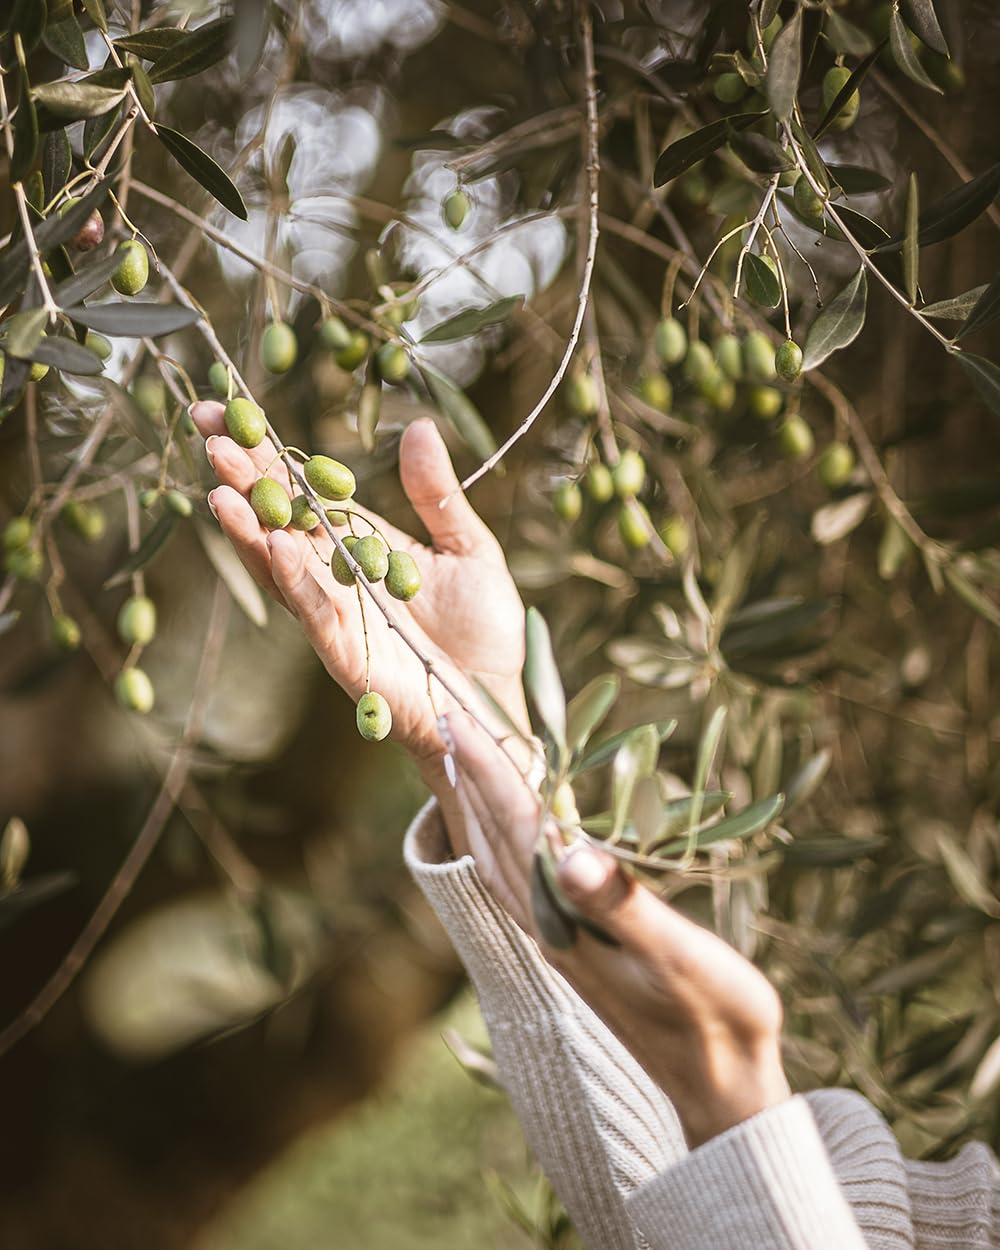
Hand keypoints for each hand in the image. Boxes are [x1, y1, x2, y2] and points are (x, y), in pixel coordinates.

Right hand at [189, 404, 528, 804]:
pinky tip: (276, 543)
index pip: (302, 491)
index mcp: (357, 543)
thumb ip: (437, 495)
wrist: (495, 701)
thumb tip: (418, 428)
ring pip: (279, 567)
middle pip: (276, 521)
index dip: (266, 453)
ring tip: (219, 487)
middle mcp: (334, 576)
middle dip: (241, 479)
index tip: (225, 410)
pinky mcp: (346, 652)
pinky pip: (312, 611)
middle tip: (205, 433)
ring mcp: (334, 615)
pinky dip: (294, 578)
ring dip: (248, 529)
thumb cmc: (482, 630)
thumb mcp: (467, 549)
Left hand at [445, 710, 791, 1148]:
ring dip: (482, 803)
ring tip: (468, 756)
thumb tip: (571, 853)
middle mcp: (548, 926)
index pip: (518, 829)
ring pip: (501, 857)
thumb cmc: (713, 1018)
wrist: (719, 1089)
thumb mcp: (677, 957)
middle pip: (495, 836)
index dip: (491, 771)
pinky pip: (522, 876)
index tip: (460, 716)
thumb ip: (623, 906)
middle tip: (448, 713)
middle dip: (472, 774)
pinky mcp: (575, 945)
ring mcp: (558, 937)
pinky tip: (516, 825)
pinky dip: (508, 835)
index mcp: (564, 920)